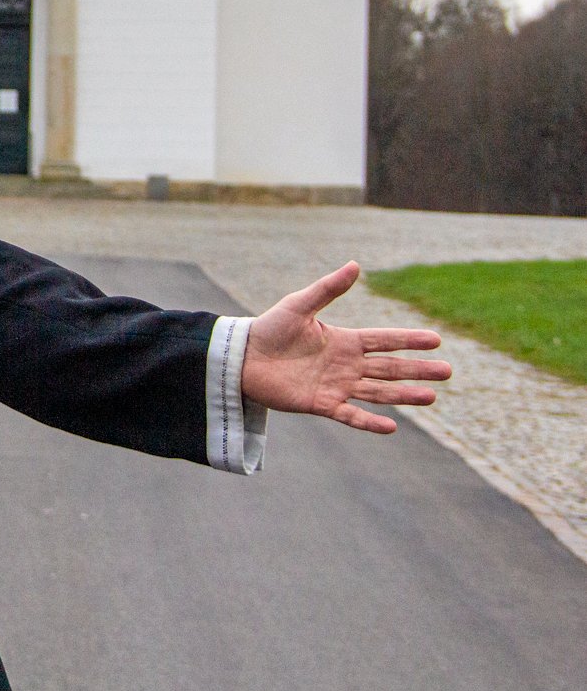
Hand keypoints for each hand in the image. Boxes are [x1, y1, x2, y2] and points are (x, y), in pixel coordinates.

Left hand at [241, 262, 450, 433]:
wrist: (241, 357)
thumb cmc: (269, 328)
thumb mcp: (300, 304)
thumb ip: (328, 289)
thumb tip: (356, 265)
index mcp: (344, 340)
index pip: (384, 340)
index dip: (409, 340)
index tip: (436, 340)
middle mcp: (345, 365)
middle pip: (389, 368)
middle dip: (418, 370)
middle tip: (448, 371)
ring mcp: (335, 386)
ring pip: (378, 392)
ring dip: (404, 395)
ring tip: (431, 396)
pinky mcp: (320, 404)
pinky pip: (350, 414)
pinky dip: (369, 422)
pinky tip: (392, 426)